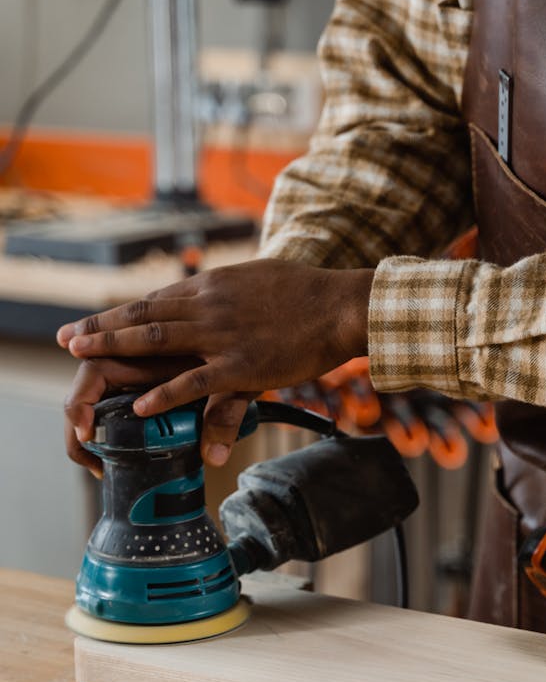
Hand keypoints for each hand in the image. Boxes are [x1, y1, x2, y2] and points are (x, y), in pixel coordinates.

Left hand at [58, 259, 373, 467]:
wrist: (341, 304)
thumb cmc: (308, 291)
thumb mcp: (260, 278)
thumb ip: (232, 290)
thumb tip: (217, 294)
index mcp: (214, 284)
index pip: (156, 298)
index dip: (121, 312)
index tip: (94, 321)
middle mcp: (209, 305)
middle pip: (144, 314)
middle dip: (102, 327)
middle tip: (68, 339)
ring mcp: (223, 335)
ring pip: (157, 339)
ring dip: (114, 347)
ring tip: (81, 357)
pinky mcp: (242, 365)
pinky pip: (194, 381)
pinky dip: (163, 393)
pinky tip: (139, 404)